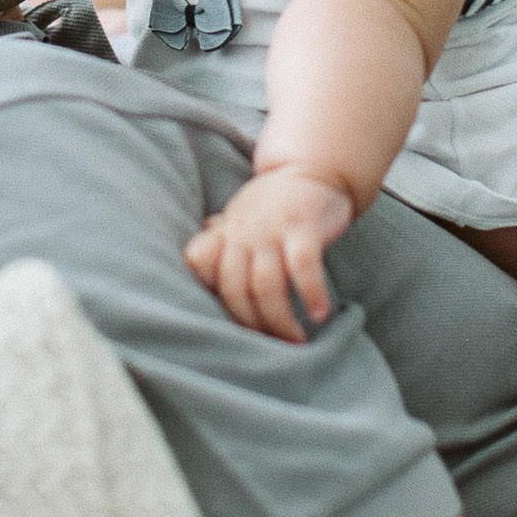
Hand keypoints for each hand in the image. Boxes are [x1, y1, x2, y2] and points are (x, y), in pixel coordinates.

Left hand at [185, 167, 354, 342]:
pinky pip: (303, 267)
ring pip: (267, 286)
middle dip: (253, 325)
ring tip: (297, 341)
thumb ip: (218, 238)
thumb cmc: (272, 202)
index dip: (212, 298)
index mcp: (225, 232)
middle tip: (273, 348)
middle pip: (236, 290)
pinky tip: (320, 315)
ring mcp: (272, 228)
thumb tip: (195, 261)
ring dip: (281, 320)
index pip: (201, 267)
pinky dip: (311, 294)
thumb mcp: (239, 217)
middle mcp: (243, 231)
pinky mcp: (304, 227)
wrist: (313, 168)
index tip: (235, 325)